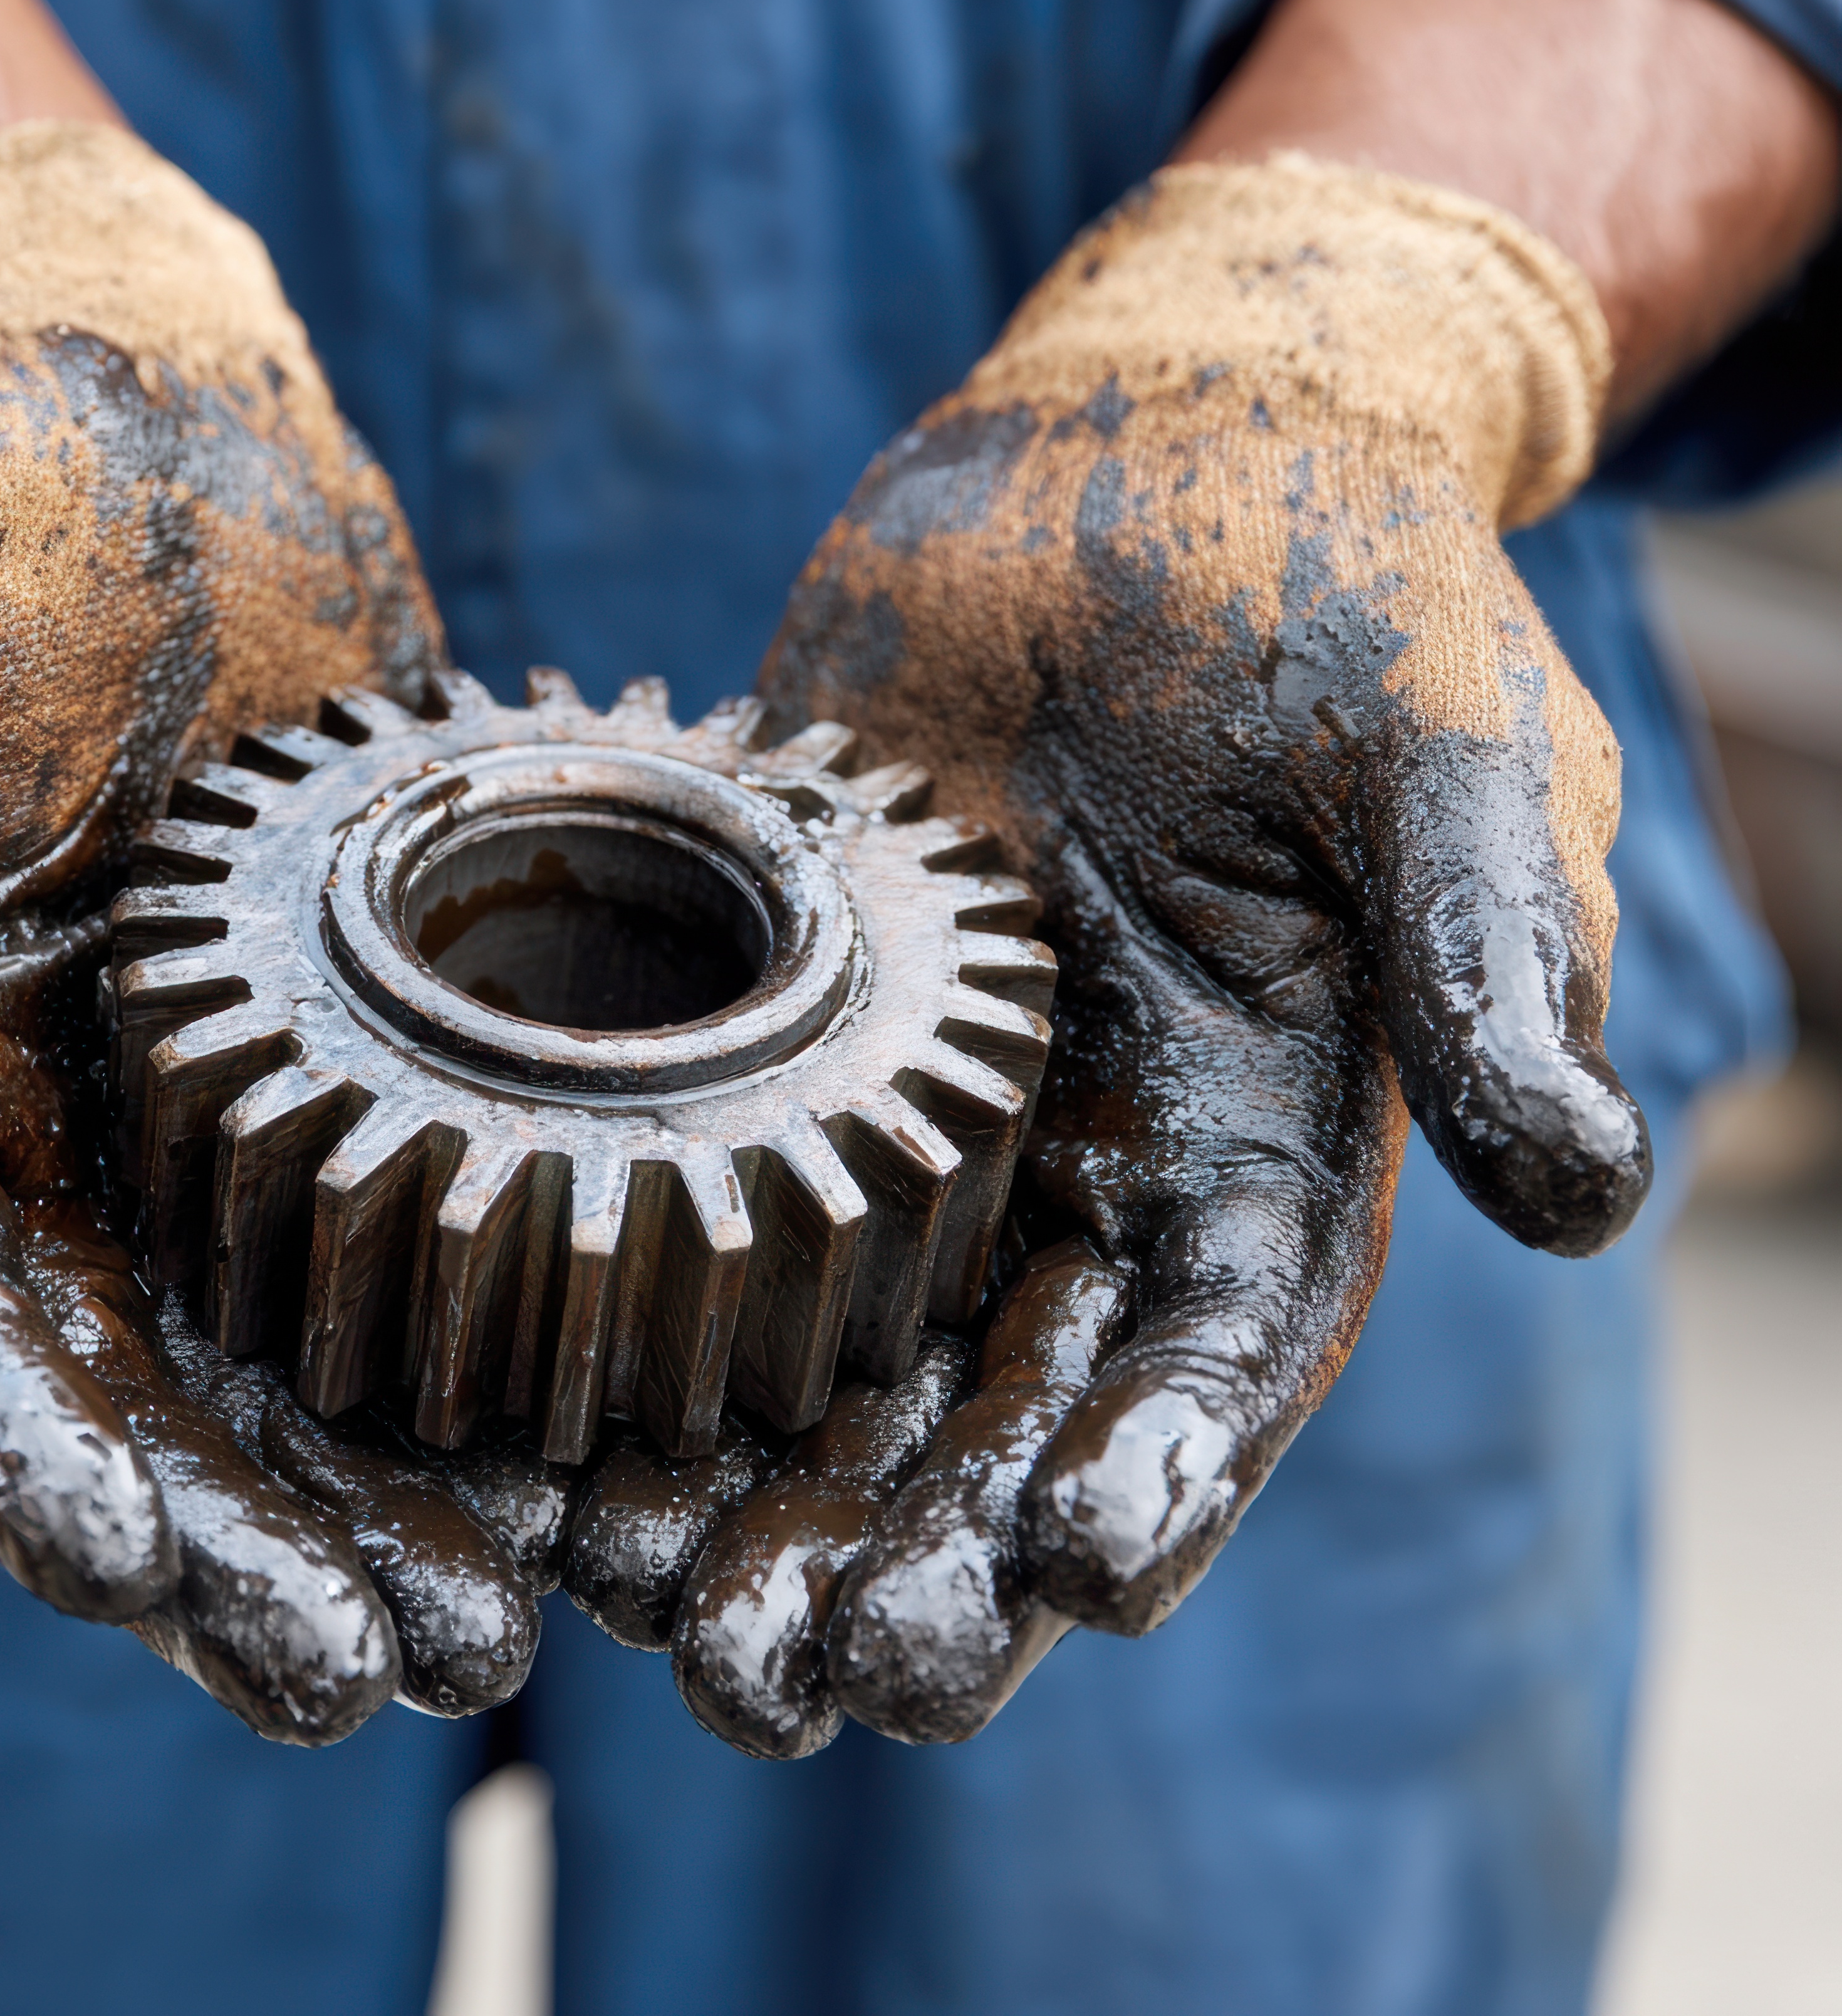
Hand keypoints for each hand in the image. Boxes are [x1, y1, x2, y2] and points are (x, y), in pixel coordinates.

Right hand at [0, 121, 526, 1738]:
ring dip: (389, 1481)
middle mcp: (57, 1130)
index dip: (45, 1468)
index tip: (149, 1587)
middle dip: (254, 1540)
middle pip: (152, 1386)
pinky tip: (603, 1412)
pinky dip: (502, 1306)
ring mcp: (214, 1082)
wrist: (84, 383)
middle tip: (392, 1669)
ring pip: (305, 1335)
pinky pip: (430, 1187)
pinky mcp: (355, 1005)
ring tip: (510, 1615)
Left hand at [596, 155, 1650, 1753]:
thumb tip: (1590, 1186)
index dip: (1153, 1486)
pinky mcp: (777, 1016)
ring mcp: (916, 1108)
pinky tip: (528, 1405)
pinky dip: (620, 1304)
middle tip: (789, 1677)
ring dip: (741, 1496)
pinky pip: (693, 1186)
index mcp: (1256, 1145)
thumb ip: (1485, 965)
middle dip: (909, 1564)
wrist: (1149, 443)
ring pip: (824, 1359)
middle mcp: (1076, 1169)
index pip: (1209, 1372)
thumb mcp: (1447, 756)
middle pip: (991, 1426)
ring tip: (631, 1604)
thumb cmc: (1336, 585)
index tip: (1071, 1576)